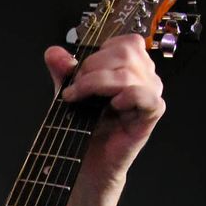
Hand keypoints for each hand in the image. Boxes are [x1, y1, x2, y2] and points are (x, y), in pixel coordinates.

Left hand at [44, 34, 164, 192]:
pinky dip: (125, 96)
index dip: (99, 54)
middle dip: (92, 68)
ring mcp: (151, 94)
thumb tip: (54, 53)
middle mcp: (145, 77)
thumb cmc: (86, 127)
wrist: (89, 162)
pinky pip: (144, 95)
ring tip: (80, 99)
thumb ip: (64, 71)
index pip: (126, 42)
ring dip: (96, 83)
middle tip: (76, 90)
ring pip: (128, 72)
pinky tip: (111, 106)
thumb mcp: (71, 93)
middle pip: (125, 52)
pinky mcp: (152, 113)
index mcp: (132, 66)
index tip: (79, 74)